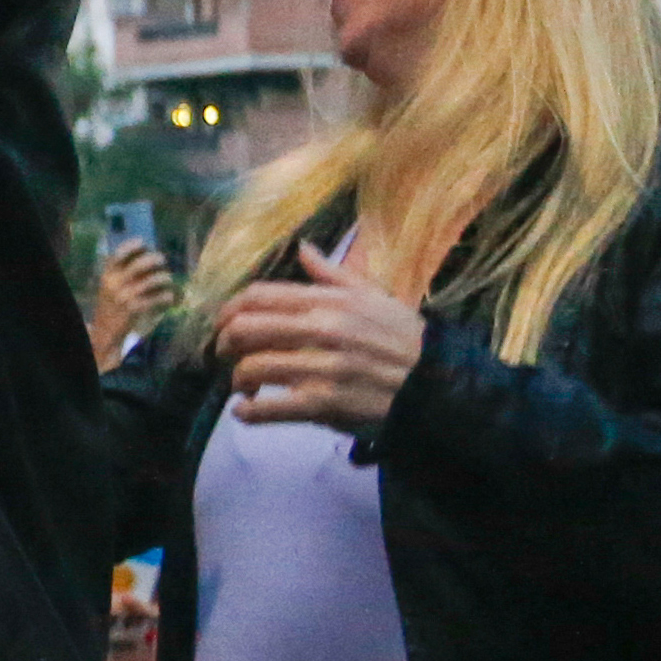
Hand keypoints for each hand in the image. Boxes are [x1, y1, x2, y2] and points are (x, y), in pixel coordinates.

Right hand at [86, 240, 178, 367]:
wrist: (105, 332)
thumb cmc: (111, 305)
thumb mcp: (109, 286)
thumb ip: (121, 272)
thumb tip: (147, 255)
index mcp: (107, 275)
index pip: (118, 254)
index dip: (133, 246)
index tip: (144, 244)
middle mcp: (114, 283)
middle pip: (141, 263)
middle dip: (156, 259)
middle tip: (162, 261)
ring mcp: (125, 296)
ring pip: (153, 280)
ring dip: (165, 278)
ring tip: (168, 280)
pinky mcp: (135, 309)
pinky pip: (158, 298)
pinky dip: (167, 296)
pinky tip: (169, 297)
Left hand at [214, 245, 427, 431]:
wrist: (438, 385)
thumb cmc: (405, 340)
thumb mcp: (375, 297)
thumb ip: (333, 275)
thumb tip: (303, 248)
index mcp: (328, 302)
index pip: (258, 296)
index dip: (228, 310)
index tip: (222, 325)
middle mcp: (321, 330)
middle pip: (244, 329)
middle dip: (224, 344)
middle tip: (226, 356)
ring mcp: (321, 368)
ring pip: (251, 368)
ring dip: (238, 380)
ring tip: (245, 387)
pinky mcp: (325, 404)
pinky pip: (269, 407)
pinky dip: (248, 412)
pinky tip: (245, 412)